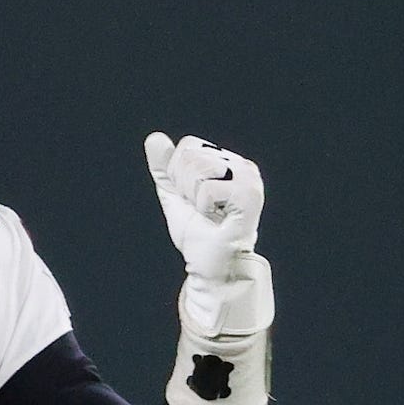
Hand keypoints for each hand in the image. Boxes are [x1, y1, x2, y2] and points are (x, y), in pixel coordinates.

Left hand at [144, 132, 272, 336]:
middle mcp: (243, 166)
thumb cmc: (198, 234)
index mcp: (228, 162)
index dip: (179, 175)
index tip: (193, 199)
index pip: (189, 146)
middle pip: (192, 156)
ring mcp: (249, 179)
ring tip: (211, 213)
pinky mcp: (250, 195)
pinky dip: (204, 207)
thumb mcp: (174, 196)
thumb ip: (164, 168)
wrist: (210, 266)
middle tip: (202, 210)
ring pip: (199, 168)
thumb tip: (154, 138)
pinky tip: (219, 219)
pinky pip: (208, 188)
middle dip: (185, 187)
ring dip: (195, 198)